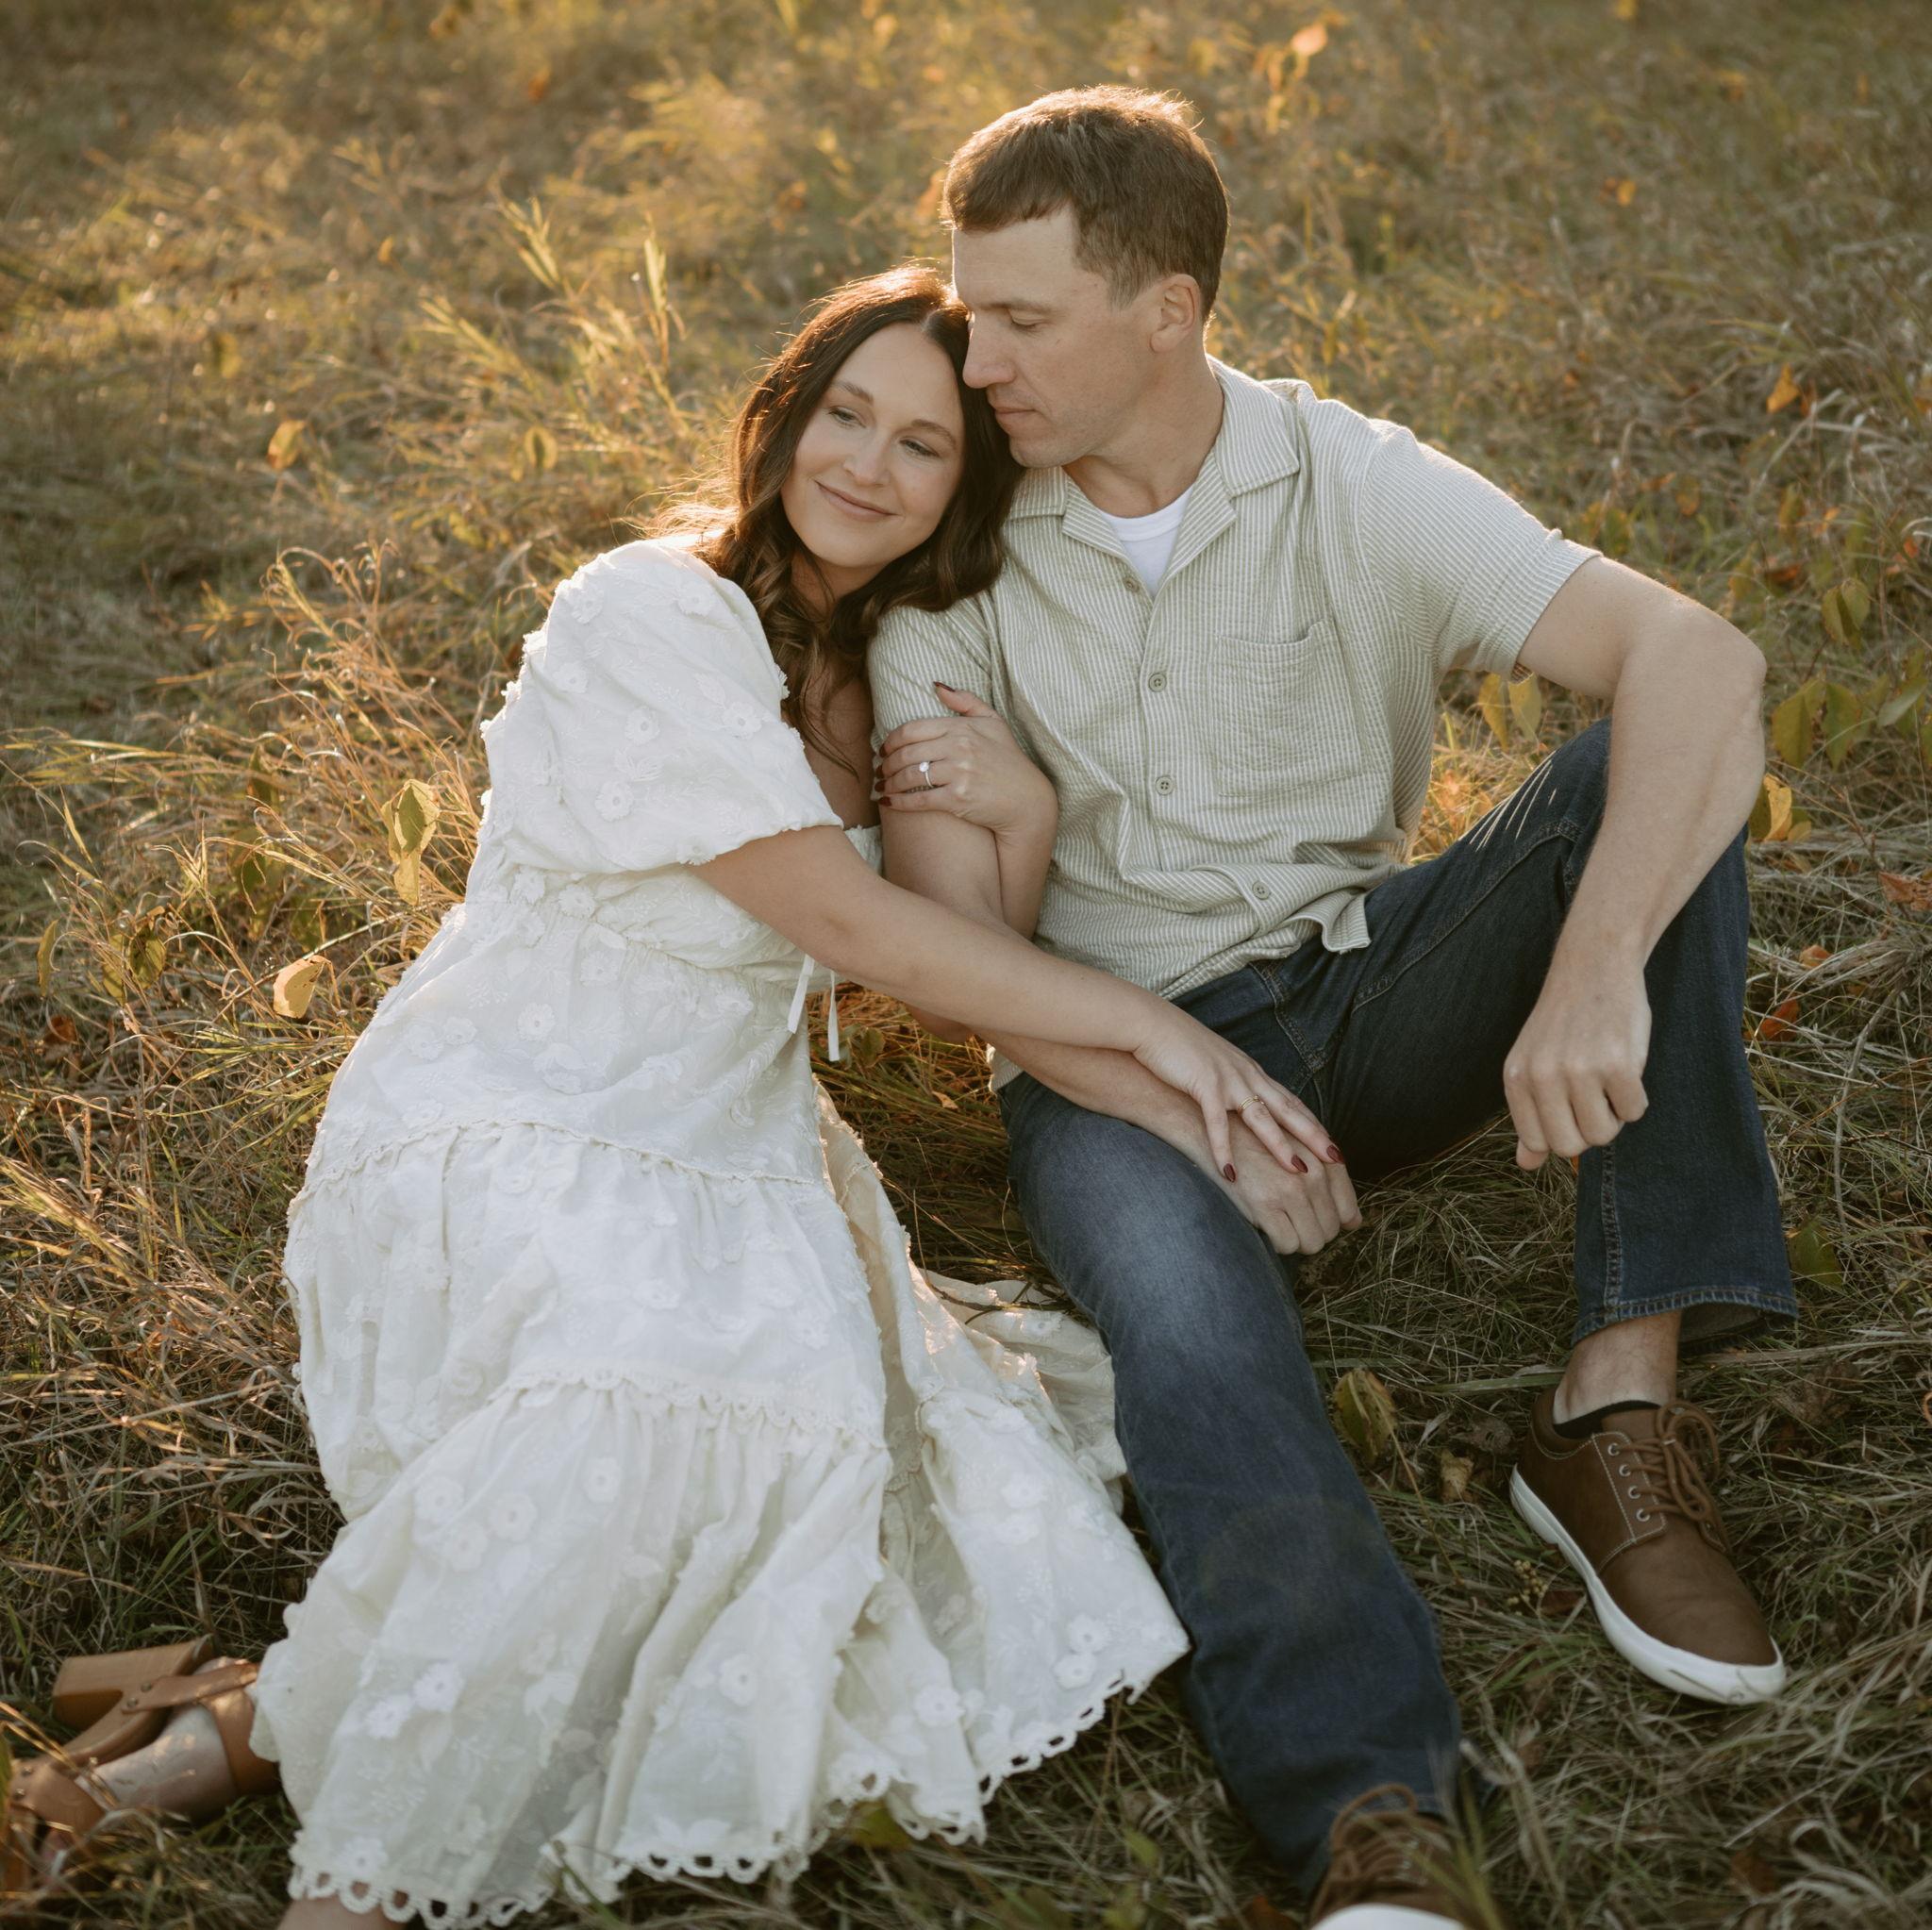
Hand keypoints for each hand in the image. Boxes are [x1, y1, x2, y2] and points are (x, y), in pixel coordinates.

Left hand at [876, 684, 1054, 836]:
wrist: (1027, 801)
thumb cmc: (1009, 761)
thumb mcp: (994, 723)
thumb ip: (966, 701)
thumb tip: (936, 685)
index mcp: (962, 728)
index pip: (912, 730)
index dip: (891, 741)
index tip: (883, 750)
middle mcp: (959, 747)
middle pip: (906, 753)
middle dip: (886, 764)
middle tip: (879, 771)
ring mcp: (959, 773)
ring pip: (909, 776)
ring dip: (889, 783)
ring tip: (883, 786)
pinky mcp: (958, 798)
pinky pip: (919, 800)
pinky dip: (899, 802)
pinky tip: (889, 803)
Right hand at [1129, 1001, 1331, 1183]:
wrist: (1152, 1024)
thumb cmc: (1178, 1047)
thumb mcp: (1215, 1065)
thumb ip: (1231, 1084)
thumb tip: (1239, 1107)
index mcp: (1251, 1072)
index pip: (1291, 1102)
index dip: (1313, 1124)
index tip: (1332, 1146)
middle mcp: (1247, 1075)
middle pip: (1288, 1109)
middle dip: (1314, 1136)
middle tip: (1337, 1160)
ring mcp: (1227, 1079)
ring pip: (1262, 1117)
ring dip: (1282, 1146)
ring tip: (1300, 1171)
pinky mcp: (1203, 1085)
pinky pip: (1217, 1123)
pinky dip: (1224, 1149)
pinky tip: (1230, 1172)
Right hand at [1212, 1116, 1361, 1253]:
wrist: (1218, 1133)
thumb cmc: (1260, 1144)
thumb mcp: (1302, 1151)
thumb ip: (1331, 1181)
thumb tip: (1355, 1223)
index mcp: (1325, 1160)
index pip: (1348, 1211)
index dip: (1332, 1222)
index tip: (1313, 1219)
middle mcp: (1313, 1174)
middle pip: (1330, 1231)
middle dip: (1312, 1232)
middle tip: (1289, 1220)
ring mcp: (1290, 1190)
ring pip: (1312, 1242)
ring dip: (1297, 1240)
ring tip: (1278, 1222)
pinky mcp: (1265, 1204)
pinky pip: (1287, 1245)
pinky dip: (1278, 1243)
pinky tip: (1265, 1225)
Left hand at [1503, 955, 1650, 1168]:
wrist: (1595, 966)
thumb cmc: (1566, 1022)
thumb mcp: (1533, 1064)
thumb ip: (1530, 1114)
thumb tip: (1526, 1165)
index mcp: (1516, 1079)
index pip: (1537, 1143)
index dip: (1562, 1134)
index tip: (1570, 1108)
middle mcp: (1542, 1077)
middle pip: (1570, 1147)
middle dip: (1588, 1131)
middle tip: (1594, 1099)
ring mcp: (1579, 1071)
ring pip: (1603, 1134)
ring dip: (1614, 1115)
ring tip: (1608, 1082)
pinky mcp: (1617, 1065)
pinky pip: (1634, 1112)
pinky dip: (1635, 1098)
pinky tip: (1626, 1068)